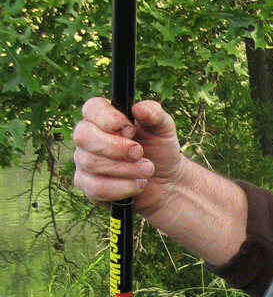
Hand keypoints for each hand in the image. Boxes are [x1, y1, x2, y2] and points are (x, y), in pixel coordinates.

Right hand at [72, 98, 186, 224]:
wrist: (166, 183)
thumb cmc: (160, 150)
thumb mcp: (163, 129)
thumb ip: (154, 114)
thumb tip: (138, 108)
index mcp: (102, 117)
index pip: (91, 108)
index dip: (110, 119)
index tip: (132, 130)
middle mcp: (87, 138)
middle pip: (83, 136)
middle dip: (116, 147)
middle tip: (140, 153)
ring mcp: (84, 162)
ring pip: (91, 163)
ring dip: (126, 169)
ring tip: (147, 170)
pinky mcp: (88, 187)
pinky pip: (97, 188)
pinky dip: (124, 187)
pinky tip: (138, 184)